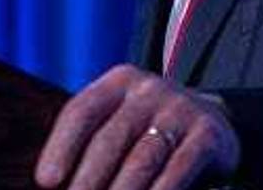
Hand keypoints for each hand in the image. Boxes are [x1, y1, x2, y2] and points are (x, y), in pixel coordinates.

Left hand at [34, 64, 239, 189]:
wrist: (216, 120)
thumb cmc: (148, 130)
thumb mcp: (122, 121)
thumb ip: (92, 143)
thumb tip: (54, 183)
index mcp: (118, 83)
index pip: (82, 112)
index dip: (61, 147)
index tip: (46, 181)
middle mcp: (148, 90)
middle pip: (110, 139)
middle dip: (87, 179)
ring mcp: (180, 110)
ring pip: (142, 159)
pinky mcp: (208, 136)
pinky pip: (178, 170)